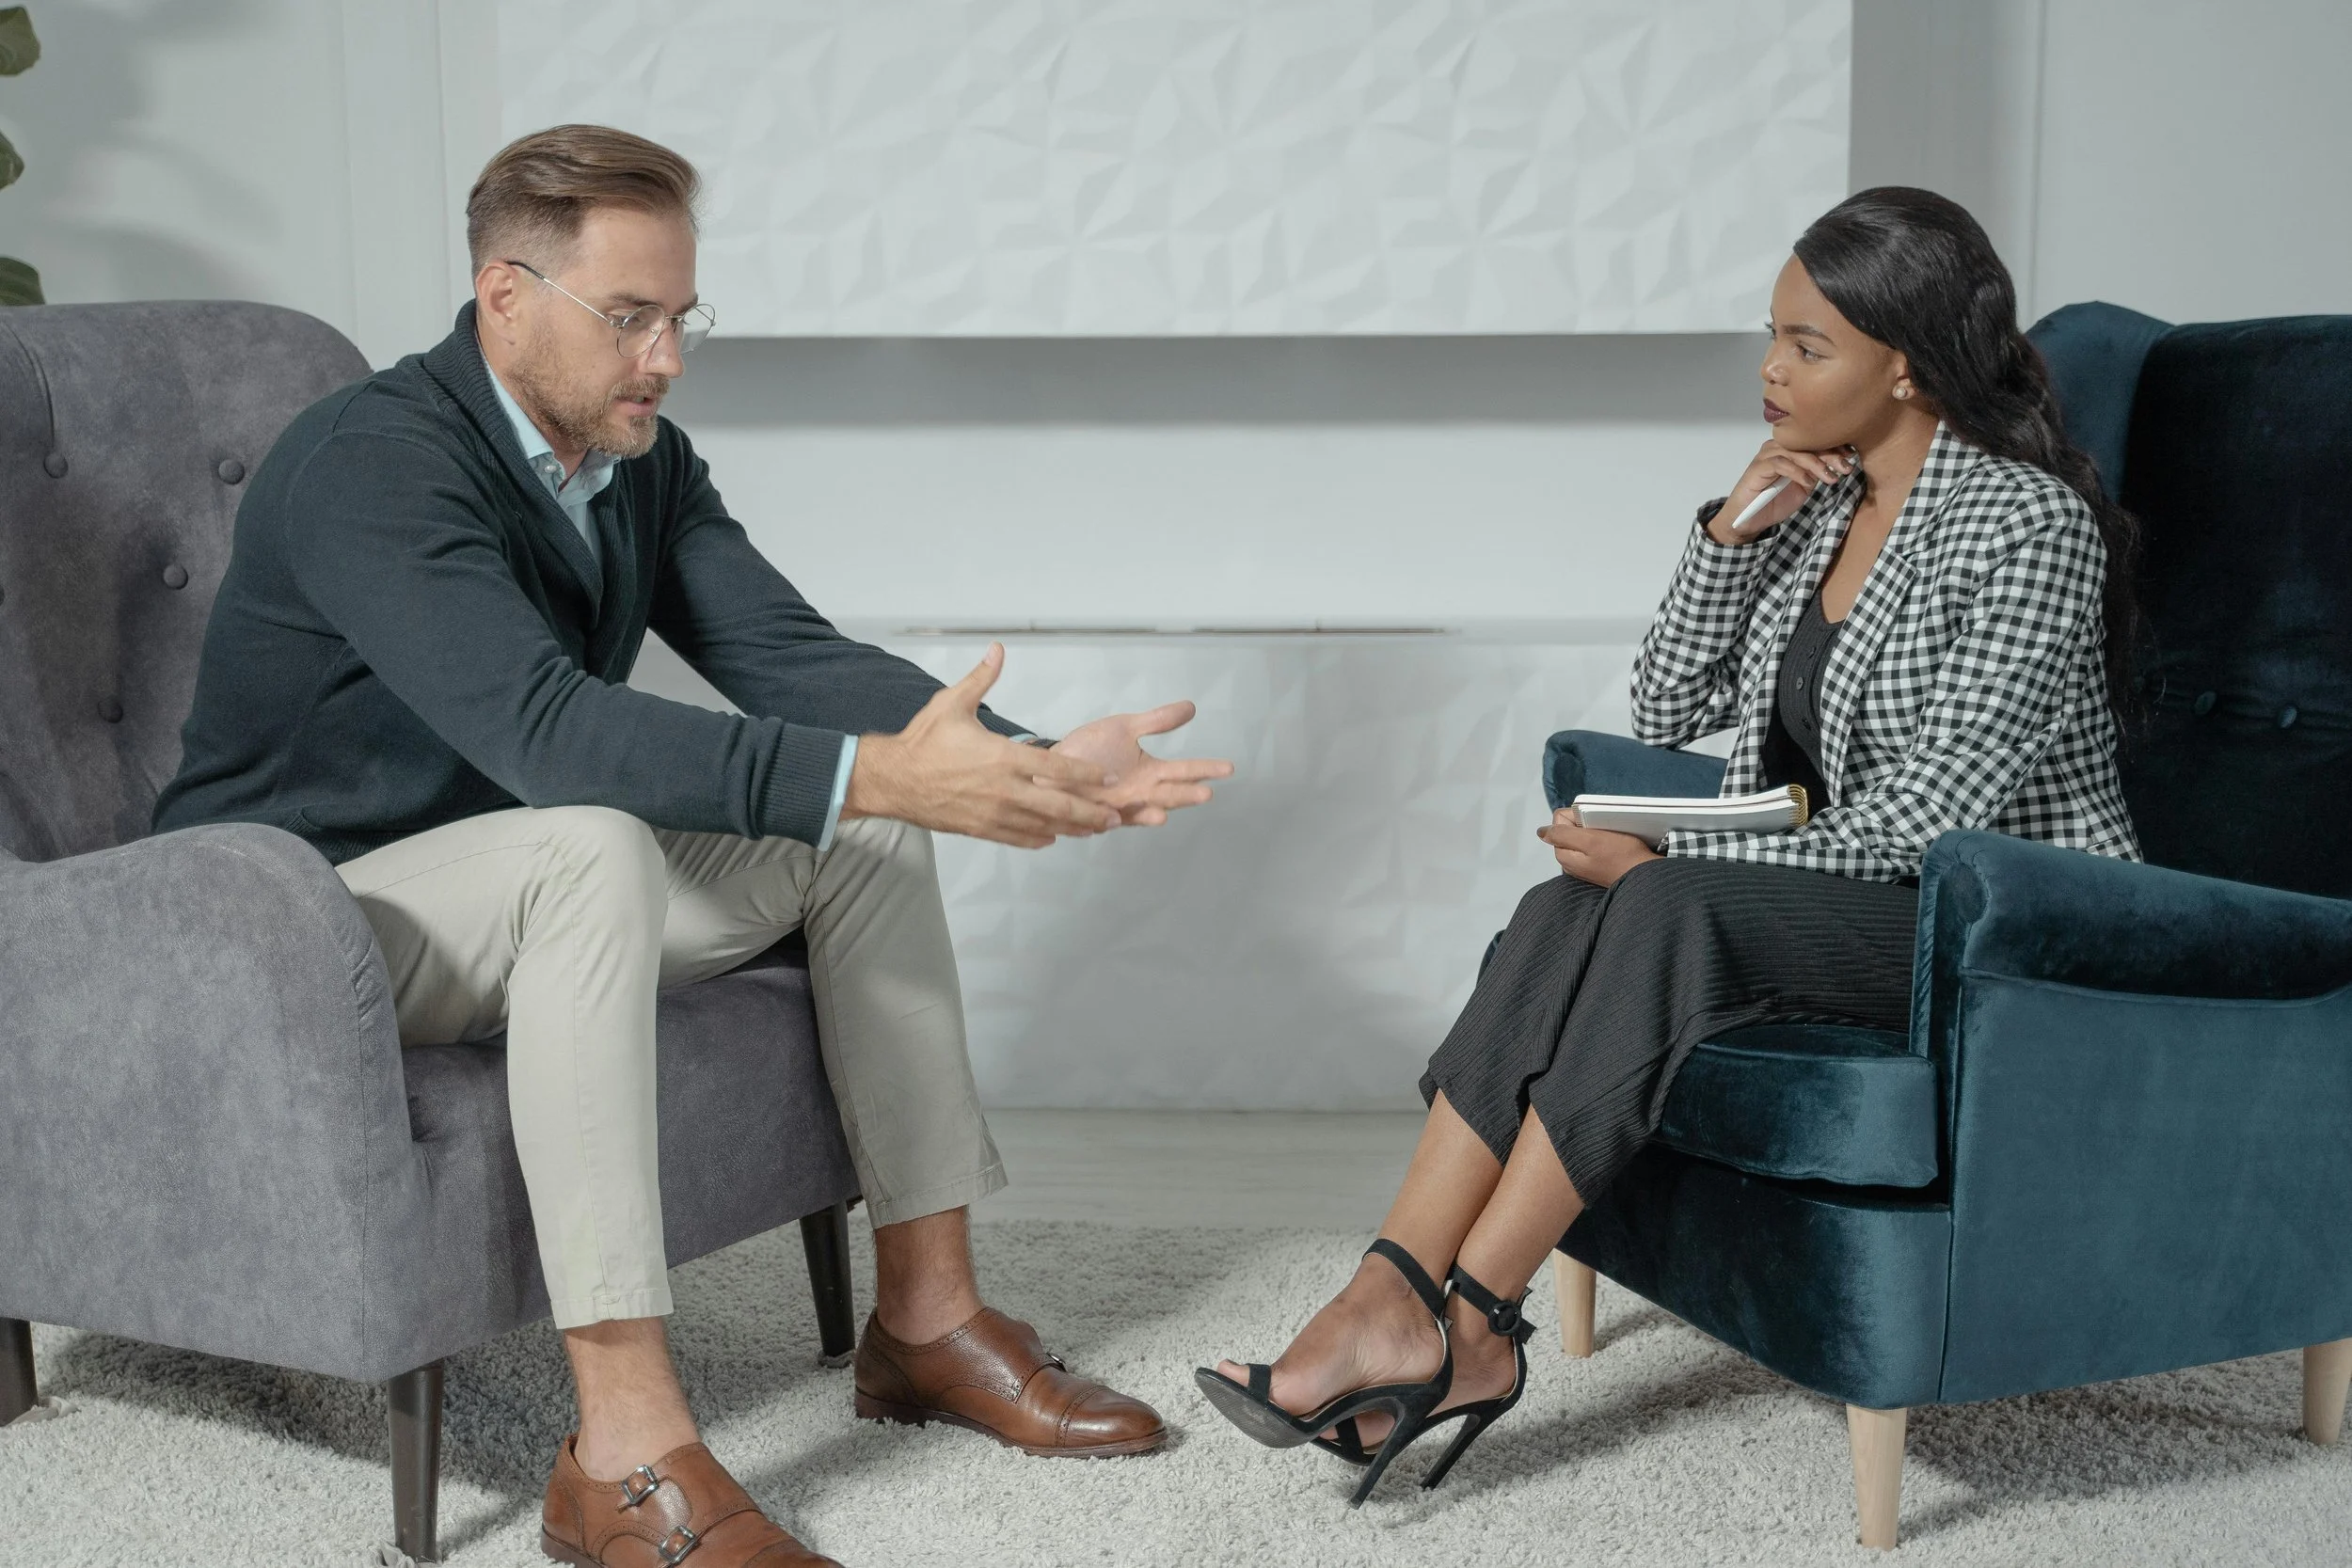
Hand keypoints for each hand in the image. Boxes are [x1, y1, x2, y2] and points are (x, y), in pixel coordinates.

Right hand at [844, 643, 1122, 848]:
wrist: (892, 780)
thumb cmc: (923, 741)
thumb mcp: (952, 703)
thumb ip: (981, 678)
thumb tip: (998, 648)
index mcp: (1003, 757)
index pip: (1056, 767)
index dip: (1086, 774)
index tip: (1107, 778)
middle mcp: (1004, 789)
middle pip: (1059, 805)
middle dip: (1090, 812)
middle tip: (1115, 816)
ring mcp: (993, 813)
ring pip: (1042, 826)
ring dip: (1071, 829)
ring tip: (1095, 830)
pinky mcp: (981, 829)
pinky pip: (1017, 838)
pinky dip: (1038, 839)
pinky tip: (1052, 837)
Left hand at [1049, 702, 1234, 824]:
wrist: (1053, 764)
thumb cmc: (1090, 749)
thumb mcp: (1125, 728)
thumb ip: (1157, 721)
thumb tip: (1191, 707)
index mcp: (1150, 772)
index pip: (1184, 771)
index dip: (1206, 769)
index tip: (1229, 768)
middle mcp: (1140, 793)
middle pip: (1168, 795)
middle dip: (1186, 796)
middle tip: (1206, 794)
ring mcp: (1118, 807)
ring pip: (1140, 813)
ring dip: (1152, 814)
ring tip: (1163, 815)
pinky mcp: (1094, 815)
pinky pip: (1104, 821)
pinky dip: (1110, 822)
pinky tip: (1119, 818)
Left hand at [1537, 807, 1662, 887]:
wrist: (1645, 875)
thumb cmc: (1622, 857)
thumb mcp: (1590, 840)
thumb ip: (1563, 835)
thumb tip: (1541, 831)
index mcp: (1563, 855)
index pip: (1559, 822)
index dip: (1577, 816)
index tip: (1593, 823)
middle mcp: (1570, 862)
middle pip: (1569, 829)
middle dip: (1584, 824)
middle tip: (1603, 831)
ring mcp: (1583, 865)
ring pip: (1581, 836)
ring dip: (1593, 832)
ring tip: (1610, 838)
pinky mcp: (1596, 865)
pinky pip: (1592, 845)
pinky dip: (1600, 840)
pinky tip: (1612, 845)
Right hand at [1708, 437, 1861, 544]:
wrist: (1749, 519)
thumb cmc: (1773, 503)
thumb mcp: (1803, 486)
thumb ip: (1816, 472)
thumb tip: (1839, 463)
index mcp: (1789, 449)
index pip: (1813, 441)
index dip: (1834, 447)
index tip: (1851, 457)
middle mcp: (1777, 447)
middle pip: (1807, 443)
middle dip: (1830, 455)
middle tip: (1845, 468)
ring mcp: (1766, 456)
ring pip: (1796, 452)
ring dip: (1816, 464)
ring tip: (1830, 478)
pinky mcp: (1758, 467)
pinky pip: (1781, 464)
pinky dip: (1797, 472)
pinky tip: (1809, 483)